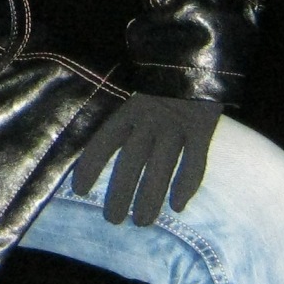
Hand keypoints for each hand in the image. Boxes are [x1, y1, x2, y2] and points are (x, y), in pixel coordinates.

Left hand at [70, 92, 223, 226]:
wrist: (199, 62)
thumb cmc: (164, 86)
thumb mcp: (139, 98)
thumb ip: (127, 122)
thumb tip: (102, 154)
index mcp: (130, 110)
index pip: (105, 140)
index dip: (91, 165)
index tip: (79, 190)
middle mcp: (151, 119)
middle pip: (132, 160)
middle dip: (120, 192)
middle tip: (112, 219)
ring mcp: (177, 125)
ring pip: (160, 166)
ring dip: (150, 197)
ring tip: (141, 222)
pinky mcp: (203, 129)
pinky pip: (195, 161)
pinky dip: (186, 184)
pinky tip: (177, 206)